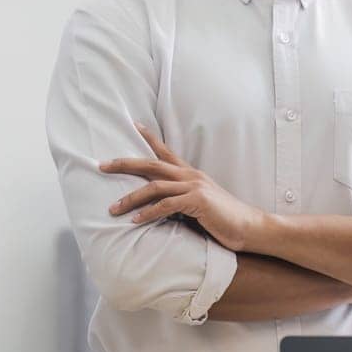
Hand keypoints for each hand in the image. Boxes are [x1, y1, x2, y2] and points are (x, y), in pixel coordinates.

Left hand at [102, 124, 265, 251]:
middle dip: (124, 164)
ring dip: (131, 198)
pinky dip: (148, 213)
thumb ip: (181, 199)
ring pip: (154, 186)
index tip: (134, 125)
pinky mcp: (197, 201)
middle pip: (152, 164)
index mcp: (192, 175)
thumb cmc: (224, 219)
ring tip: (113, 208)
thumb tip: (159, 205)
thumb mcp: (200, 204)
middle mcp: (191, 176)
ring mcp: (195, 187)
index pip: (166, 152)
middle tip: (102, 165)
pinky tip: (136, 221)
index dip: (149, 138)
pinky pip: (166, 205)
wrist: (250, 226)